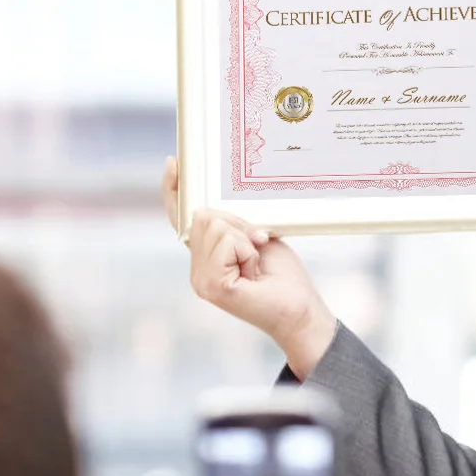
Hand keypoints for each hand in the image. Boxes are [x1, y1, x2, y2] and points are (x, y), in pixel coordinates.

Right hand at [163, 156, 336, 377]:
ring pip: (214, 225)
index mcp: (205, 257)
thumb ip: (231, 227)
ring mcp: (200, 279)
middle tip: (259, 244)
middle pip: (202, 215)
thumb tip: (209, 211)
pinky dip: (247, 250)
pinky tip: (254, 271)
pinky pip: (226, 242)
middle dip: (237, 222)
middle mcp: (197, 269)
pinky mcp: (211, 285)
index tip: (175, 163)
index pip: (182, 220)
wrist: (301, 311)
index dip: (175, 191)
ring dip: (245, 238)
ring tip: (256, 263)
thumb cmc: (284, 278)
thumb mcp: (256, 239)